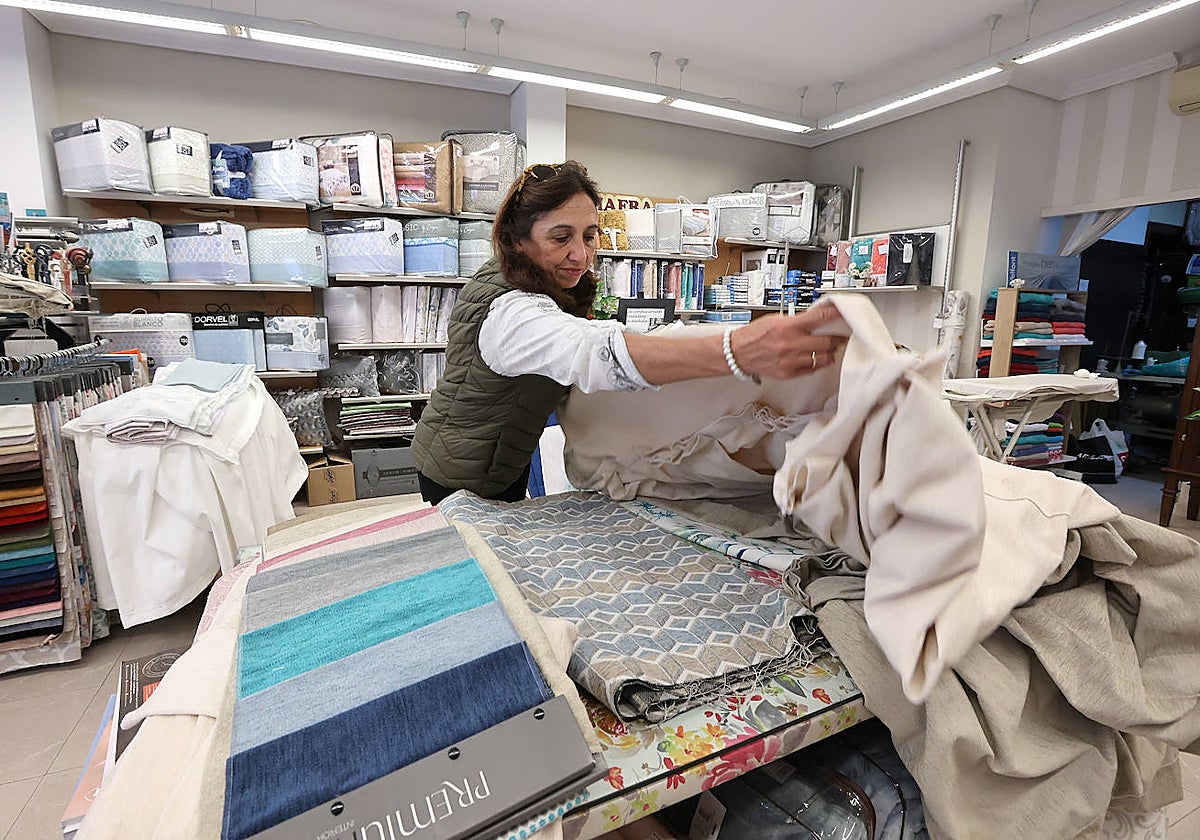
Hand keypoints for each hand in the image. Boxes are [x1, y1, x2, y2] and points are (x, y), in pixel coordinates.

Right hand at [728, 305, 846, 379]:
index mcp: (787, 326)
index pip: (819, 318)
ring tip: (830, 348)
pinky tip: (816, 358)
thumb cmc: (753, 335)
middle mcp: (790, 344)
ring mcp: (790, 361)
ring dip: (830, 353)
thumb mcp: (775, 319)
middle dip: (837, 338)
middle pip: (827, 342)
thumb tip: (816, 318)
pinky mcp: (788, 373)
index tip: (844, 313)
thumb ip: (797, 320)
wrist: (736, 353)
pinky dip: (817, 364)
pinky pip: (812, 369)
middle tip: (841, 336)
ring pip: (823, 358)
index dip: (835, 315)